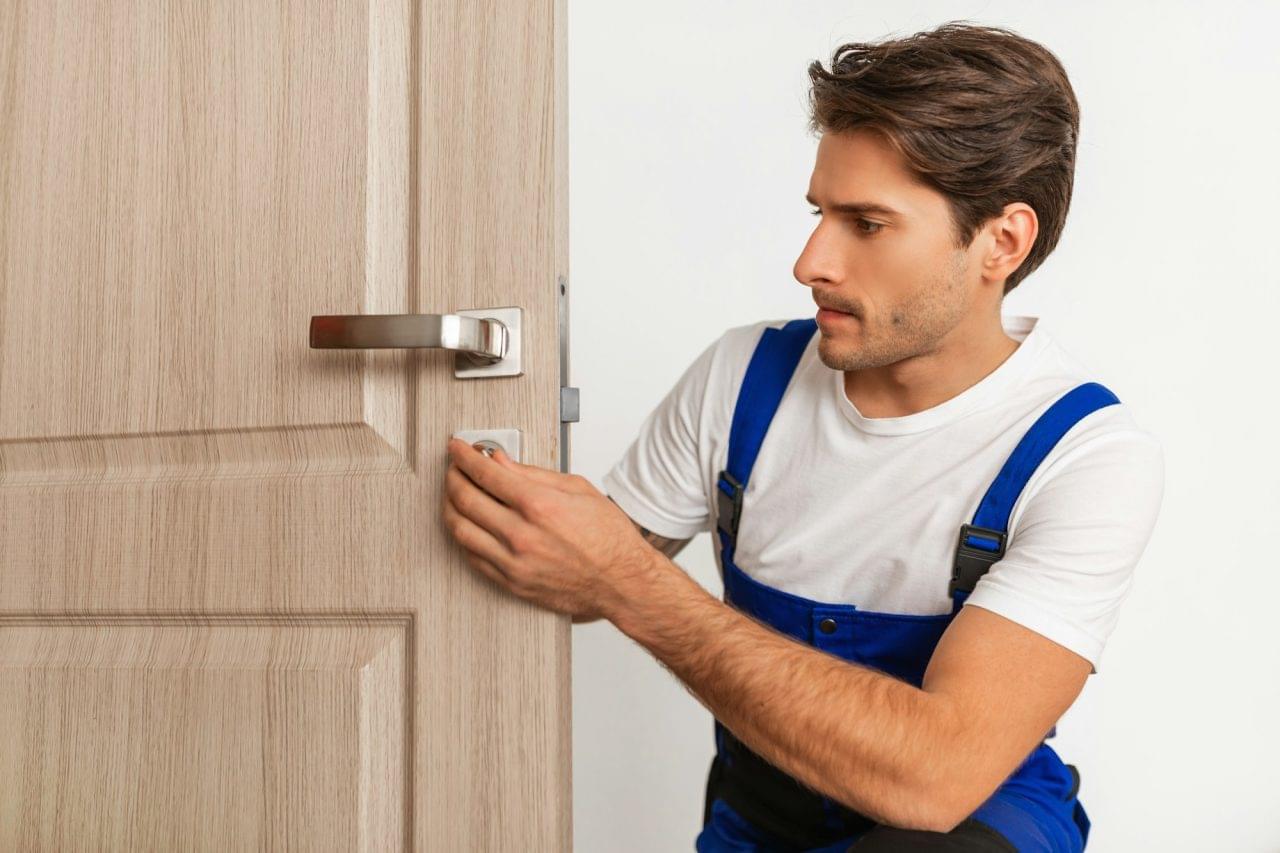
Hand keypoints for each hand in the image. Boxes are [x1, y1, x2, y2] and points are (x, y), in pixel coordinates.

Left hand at [442, 437, 657, 621]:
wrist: (622, 583)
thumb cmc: (609, 539)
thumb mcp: (578, 489)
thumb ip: (533, 473)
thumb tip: (500, 461)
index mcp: (539, 506)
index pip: (485, 473)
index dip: (464, 456)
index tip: (457, 448)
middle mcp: (521, 535)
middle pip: (465, 500)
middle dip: (452, 477)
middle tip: (453, 468)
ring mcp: (513, 563)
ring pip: (460, 530)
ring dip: (449, 507)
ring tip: (453, 495)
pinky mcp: (511, 583)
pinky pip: (472, 557)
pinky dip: (463, 536)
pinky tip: (467, 524)